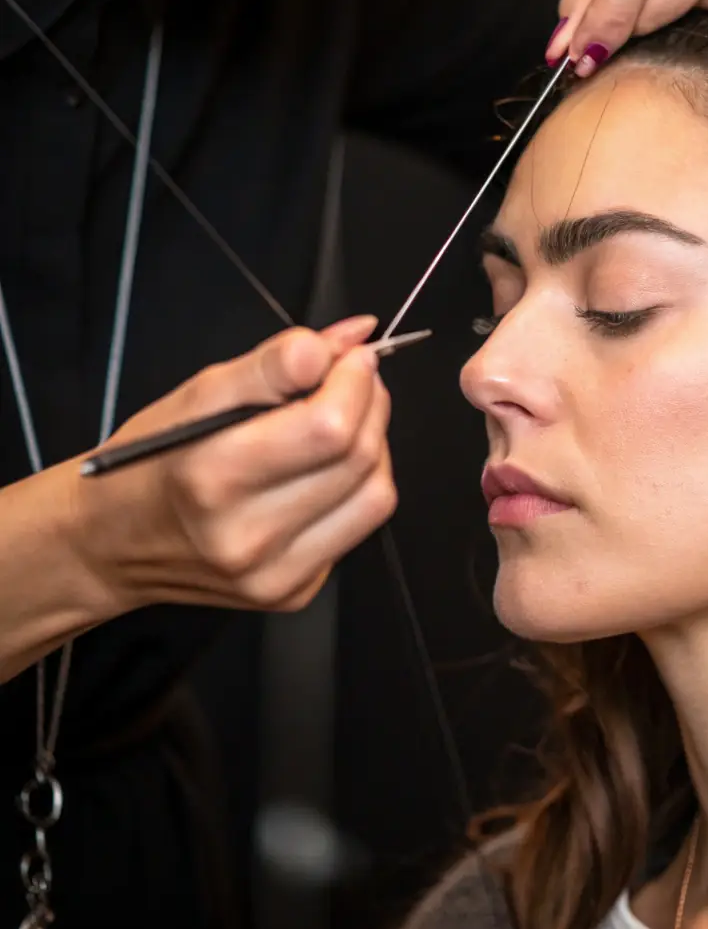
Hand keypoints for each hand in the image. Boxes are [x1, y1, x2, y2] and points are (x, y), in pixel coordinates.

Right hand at [70, 316, 394, 614]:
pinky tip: (322, 472)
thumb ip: (276, 363)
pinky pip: (357, 527)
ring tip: (341, 422)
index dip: (355, 380)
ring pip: (376, 496)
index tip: (351, 356)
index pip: (330, 427)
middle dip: (370, 404)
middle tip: (351, 380)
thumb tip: (354, 335)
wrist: (111, 544)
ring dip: (373, 446)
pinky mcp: (294, 593)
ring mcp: (274, 575)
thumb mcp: (199, 394)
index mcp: (214, 477)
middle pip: (359, 458)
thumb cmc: (151, 459)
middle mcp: (247, 537)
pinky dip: (355, 487)